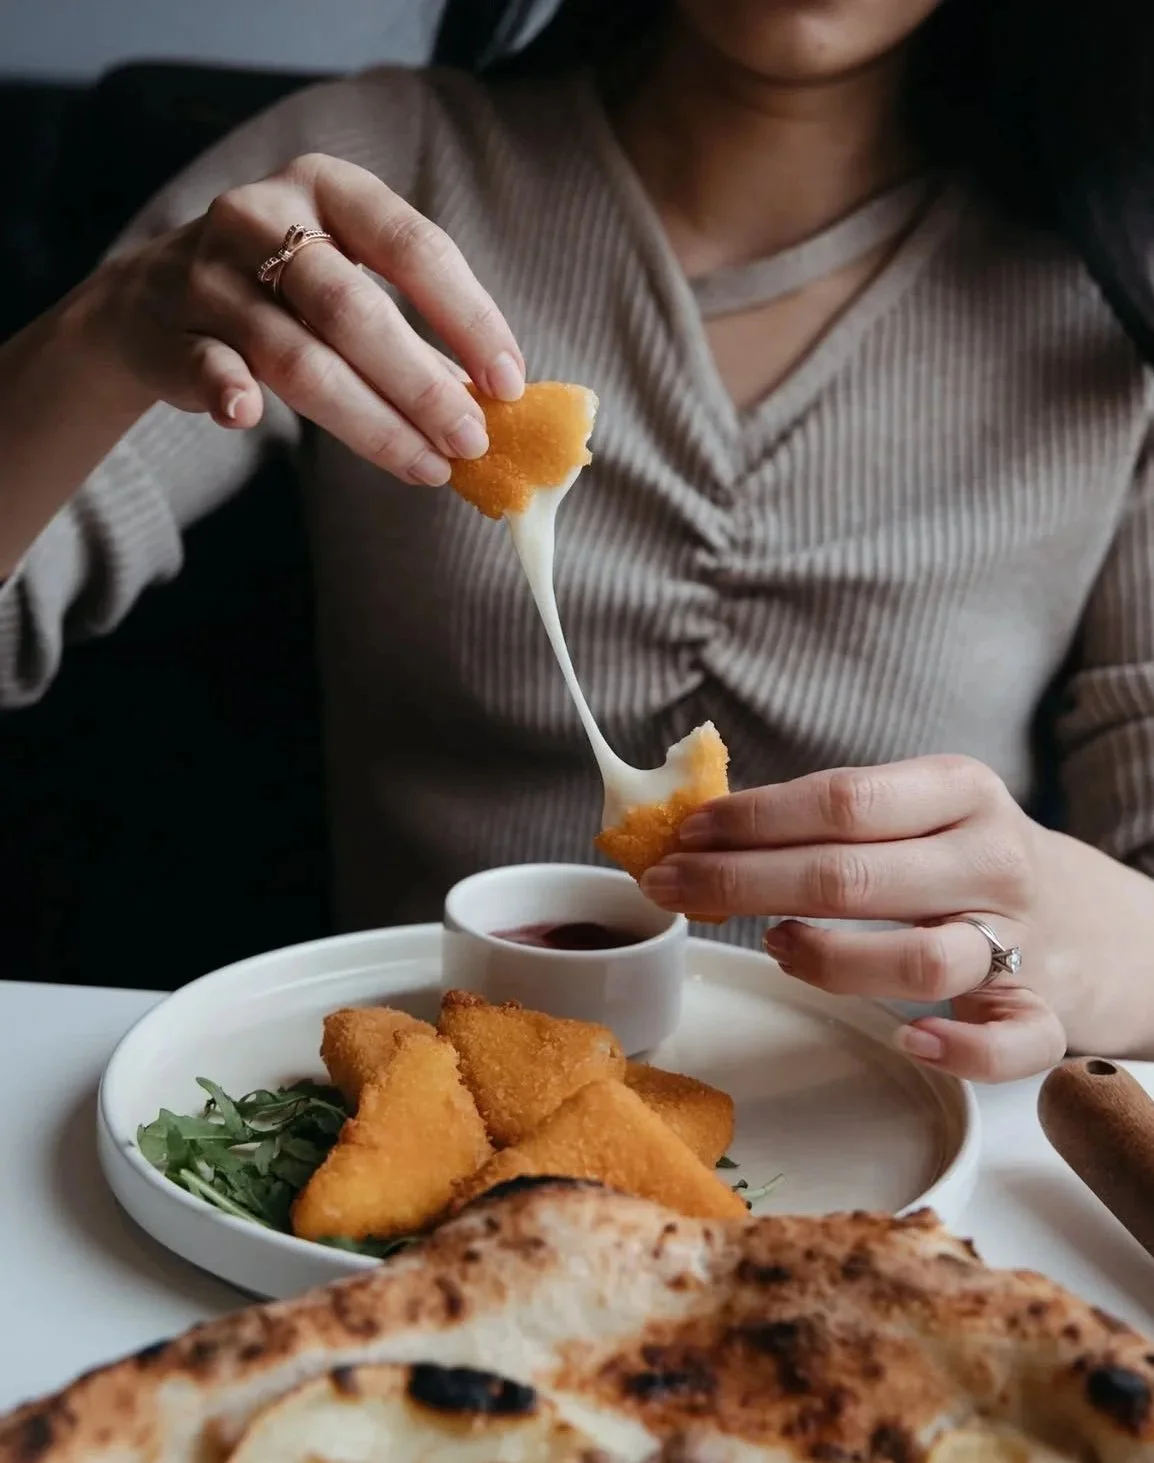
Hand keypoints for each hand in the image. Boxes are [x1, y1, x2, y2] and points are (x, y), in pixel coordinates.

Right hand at [89, 153, 524, 483]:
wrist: (153, 299)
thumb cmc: (283, 295)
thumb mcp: (350, 283)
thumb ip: (414, 334)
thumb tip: (493, 406)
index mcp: (328, 188)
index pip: (413, 247)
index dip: (469, 316)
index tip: (509, 383)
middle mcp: (262, 217)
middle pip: (354, 309)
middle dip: (422, 383)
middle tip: (471, 440)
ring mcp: (207, 273)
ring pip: (295, 356)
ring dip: (369, 421)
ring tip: (427, 466)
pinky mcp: (169, 331)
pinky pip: (206, 367)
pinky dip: (228, 392)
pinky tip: (250, 420)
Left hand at [640, 755, 1067, 1081]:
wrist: (1093, 917)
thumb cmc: (964, 856)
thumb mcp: (918, 806)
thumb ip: (835, 815)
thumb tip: (708, 829)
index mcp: (958, 791)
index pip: (842, 800)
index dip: (753, 821)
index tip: (686, 835)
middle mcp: (990, 859)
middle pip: (852, 878)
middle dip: (742, 884)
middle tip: (672, 888)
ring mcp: (1020, 939)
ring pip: (918, 960)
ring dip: (827, 959)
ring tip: (776, 946)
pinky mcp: (1044, 1010)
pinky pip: (1010, 1043)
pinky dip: (959, 1050)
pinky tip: (906, 1042)